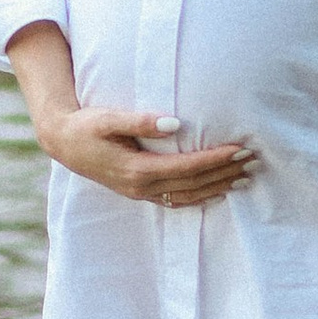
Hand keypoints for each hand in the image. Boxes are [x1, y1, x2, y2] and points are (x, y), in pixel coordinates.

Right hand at [41, 101, 258, 205]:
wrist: (63, 142)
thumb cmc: (86, 126)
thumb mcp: (109, 118)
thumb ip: (142, 121)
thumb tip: (176, 124)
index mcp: (138, 170)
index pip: (189, 167)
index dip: (217, 159)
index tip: (241, 149)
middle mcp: (142, 187)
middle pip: (194, 184)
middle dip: (225, 172)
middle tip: (254, 161)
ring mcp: (141, 193)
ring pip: (189, 196)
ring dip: (219, 186)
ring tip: (245, 177)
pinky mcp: (140, 192)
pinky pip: (177, 200)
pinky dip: (201, 197)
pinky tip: (218, 192)